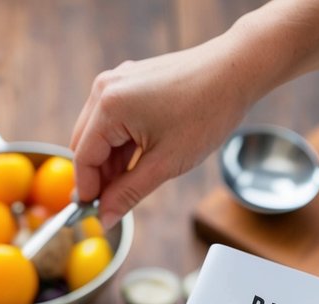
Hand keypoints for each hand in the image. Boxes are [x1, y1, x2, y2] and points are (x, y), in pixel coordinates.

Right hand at [70, 31, 254, 228]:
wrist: (235, 71)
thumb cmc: (205, 112)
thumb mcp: (164, 164)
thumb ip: (128, 193)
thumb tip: (105, 218)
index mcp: (109, 106)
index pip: (83, 158)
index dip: (88, 192)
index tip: (98, 215)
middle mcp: (106, 88)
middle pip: (85, 145)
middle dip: (98, 177)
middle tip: (115, 205)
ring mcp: (119, 81)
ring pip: (99, 134)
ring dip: (110, 162)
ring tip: (132, 184)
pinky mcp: (132, 81)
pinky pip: (114, 120)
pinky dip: (121, 144)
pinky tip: (139, 162)